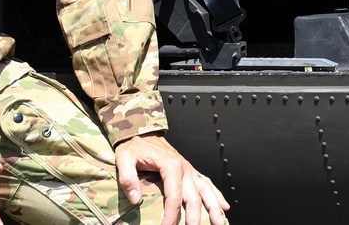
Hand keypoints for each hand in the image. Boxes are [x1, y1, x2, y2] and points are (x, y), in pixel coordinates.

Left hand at [115, 134, 229, 224]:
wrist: (141, 132)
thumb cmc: (134, 147)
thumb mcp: (124, 159)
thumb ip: (128, 178)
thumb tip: (135, 199)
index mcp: (170, 166)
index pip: (174, 197)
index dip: (171, 216)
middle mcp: (184, 168)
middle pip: (193, 197)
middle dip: (195, 217)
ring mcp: (189, 169)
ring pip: (206, 190)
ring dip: (214, 207)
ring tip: (219, 222)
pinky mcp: (190, 170)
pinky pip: (206, 182)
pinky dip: (216, 194)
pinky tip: (224, 205)